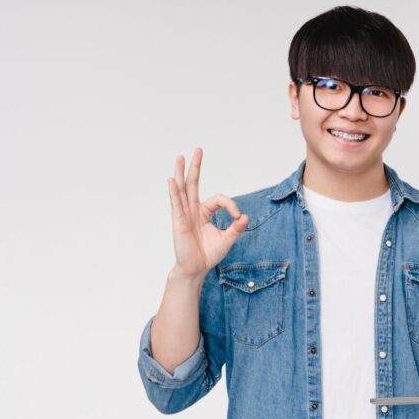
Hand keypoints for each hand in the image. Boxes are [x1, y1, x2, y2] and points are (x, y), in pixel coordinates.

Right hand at [168, 147, 248, 278]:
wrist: (196, 269)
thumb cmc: (208, 254)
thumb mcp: (227, 240)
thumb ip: (236, 228)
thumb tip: (245, 217)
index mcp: (204, 212)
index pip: (218, 199)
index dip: (231, 205)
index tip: (238, 218)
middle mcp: (193, 210)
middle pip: (193, 184)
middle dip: (196, 167)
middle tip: (197, 149)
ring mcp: (184, 214)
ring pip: (183, 189)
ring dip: (181, 172)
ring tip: (180, 157)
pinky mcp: (179, 222)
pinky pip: (176, 204)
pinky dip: (174, 191)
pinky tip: (172, 180)